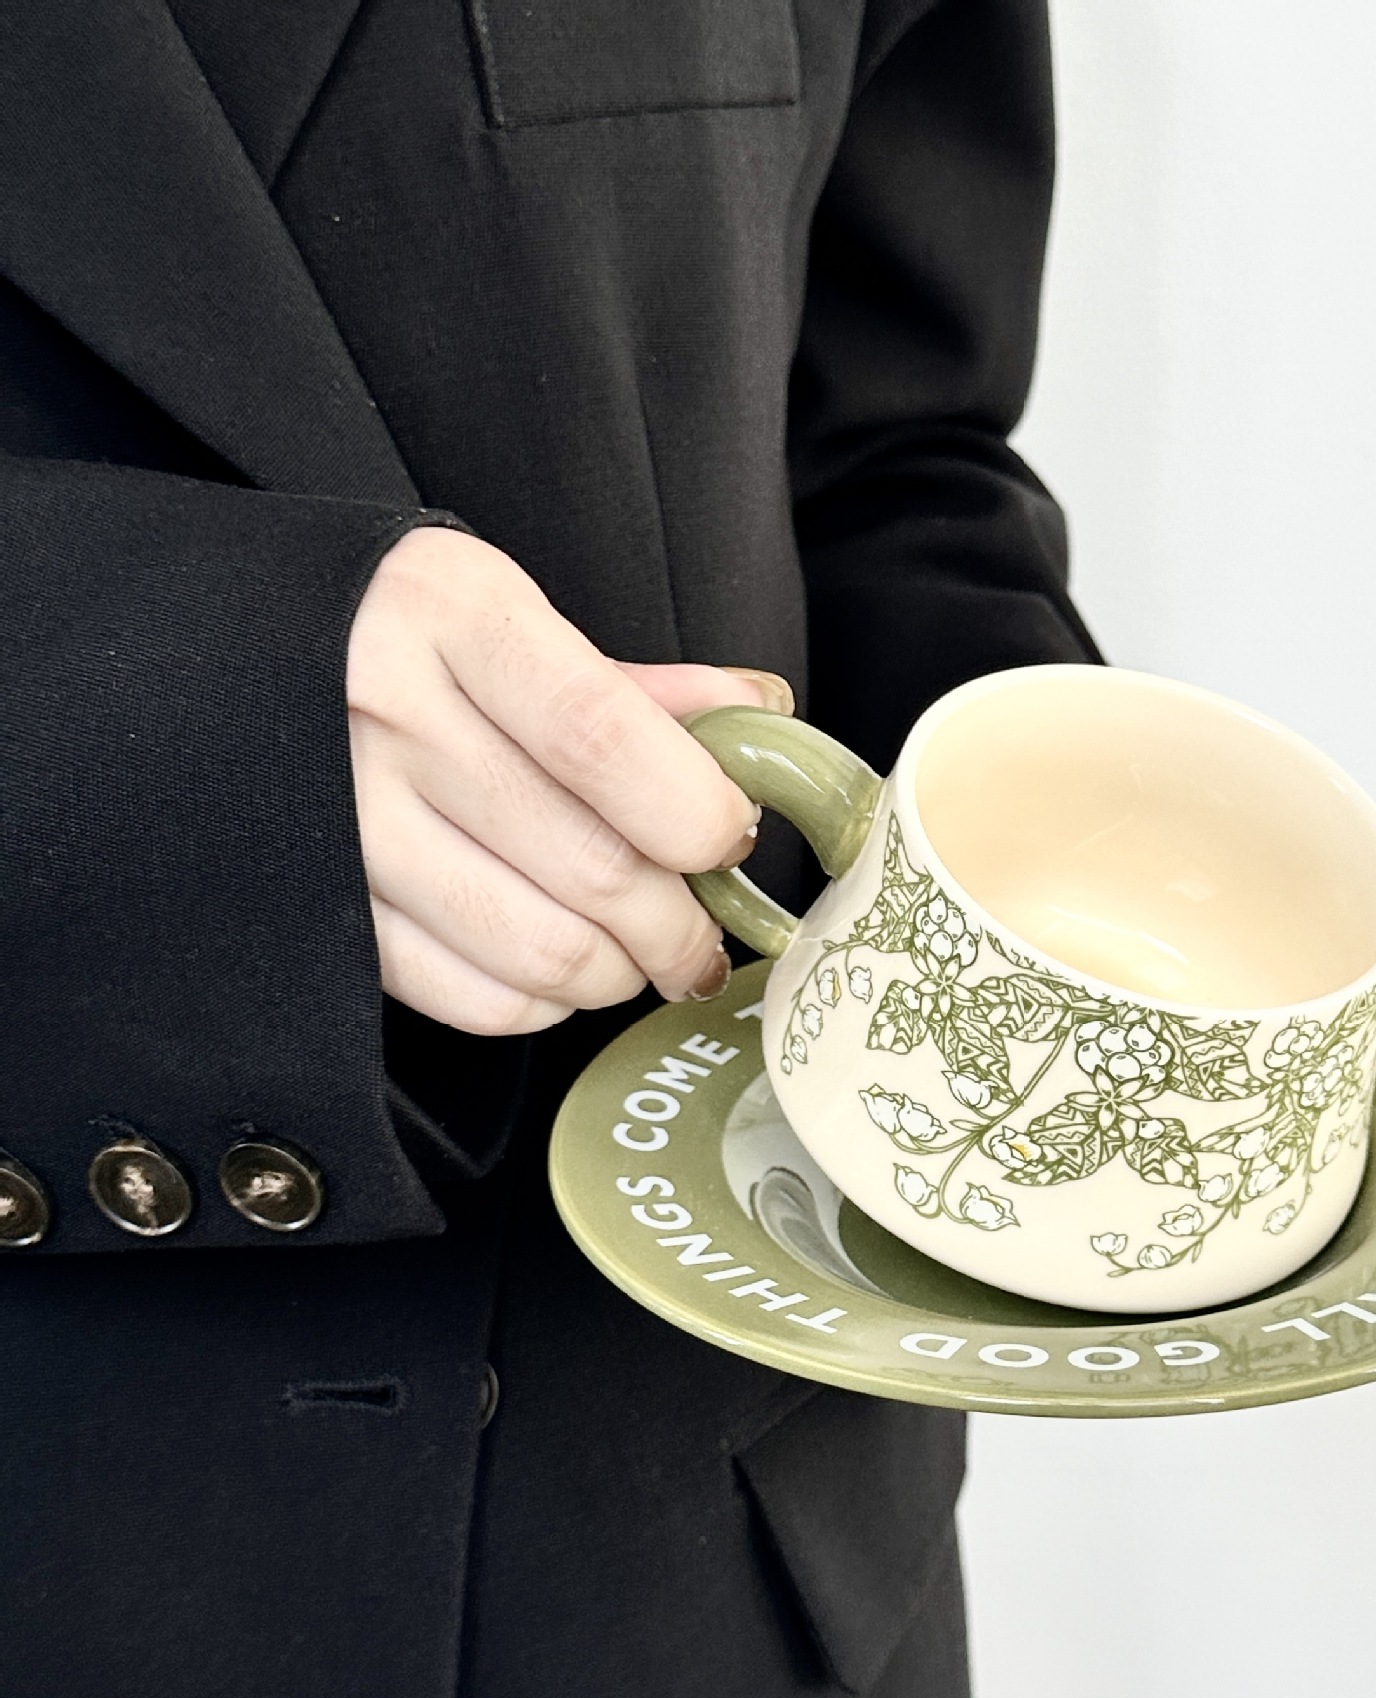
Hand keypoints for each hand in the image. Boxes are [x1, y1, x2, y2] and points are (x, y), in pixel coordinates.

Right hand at [346, 526, 790, 1034]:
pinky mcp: (318, 908)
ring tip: (636, 958)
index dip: (694, 812)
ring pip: (539, 949)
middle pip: (590, 866)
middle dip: (679, 929)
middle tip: (701, 939)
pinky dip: (538, 1003)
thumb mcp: (502, 617)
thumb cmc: (393, 635)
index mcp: (452, 616)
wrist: (213, 654)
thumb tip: (763, 716)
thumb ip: (632, 684)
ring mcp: (342, 821)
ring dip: (616, 976)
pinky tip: (554, 971)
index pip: (603, 737)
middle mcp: (386, 716)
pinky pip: (466, 994)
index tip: (731, 840)